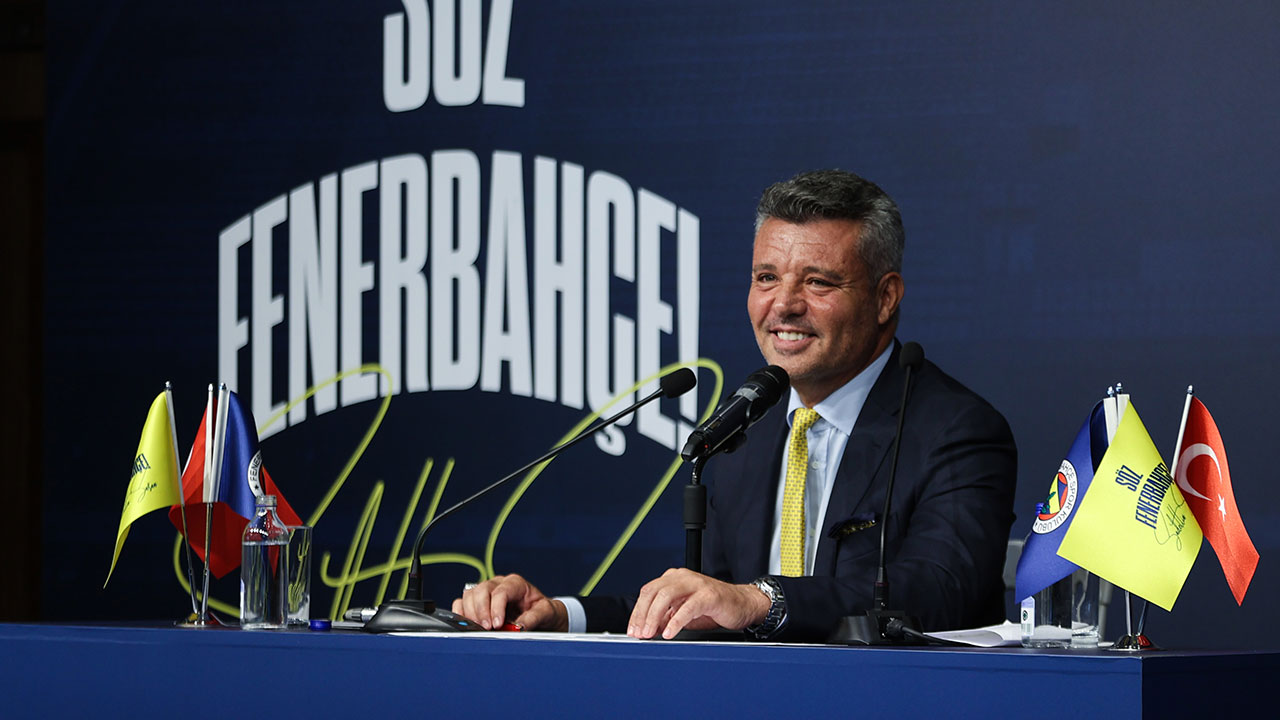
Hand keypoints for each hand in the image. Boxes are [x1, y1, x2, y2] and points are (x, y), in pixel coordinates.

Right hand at [451, 574, 568, 630]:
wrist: (541, 615)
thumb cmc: (543, 611)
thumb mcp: (546, 612)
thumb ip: (534, 618)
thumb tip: (519, 627)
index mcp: (516, 583)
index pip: (501, 591)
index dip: (496, 608)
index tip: (498, 624)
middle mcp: (499, 584)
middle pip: (482, 590)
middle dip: (482, 611)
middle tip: (487, 628)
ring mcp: (486, 592)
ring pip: (469, 595)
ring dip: (471, 613)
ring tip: (479, 628)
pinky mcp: (477, 602)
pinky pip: (461, 603)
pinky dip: (461, 613)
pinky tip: (468, 625)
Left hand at [627, 568, 769, 639]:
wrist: (743, 604)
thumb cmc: (714, 608)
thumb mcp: (684, 613)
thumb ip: (666, 618)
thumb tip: (648, 629)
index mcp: (674, 578)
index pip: (648, 591)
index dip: (637, 612)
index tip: (632, 630)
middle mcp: (683, 577)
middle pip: (653, 591)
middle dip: (642, 614)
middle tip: (639, 633)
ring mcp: (696, 584)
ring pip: (667, 595)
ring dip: (654, 617)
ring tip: (651, 634)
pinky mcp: (709, 595)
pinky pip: (688, 607)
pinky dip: (676, 621)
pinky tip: (670, 633)